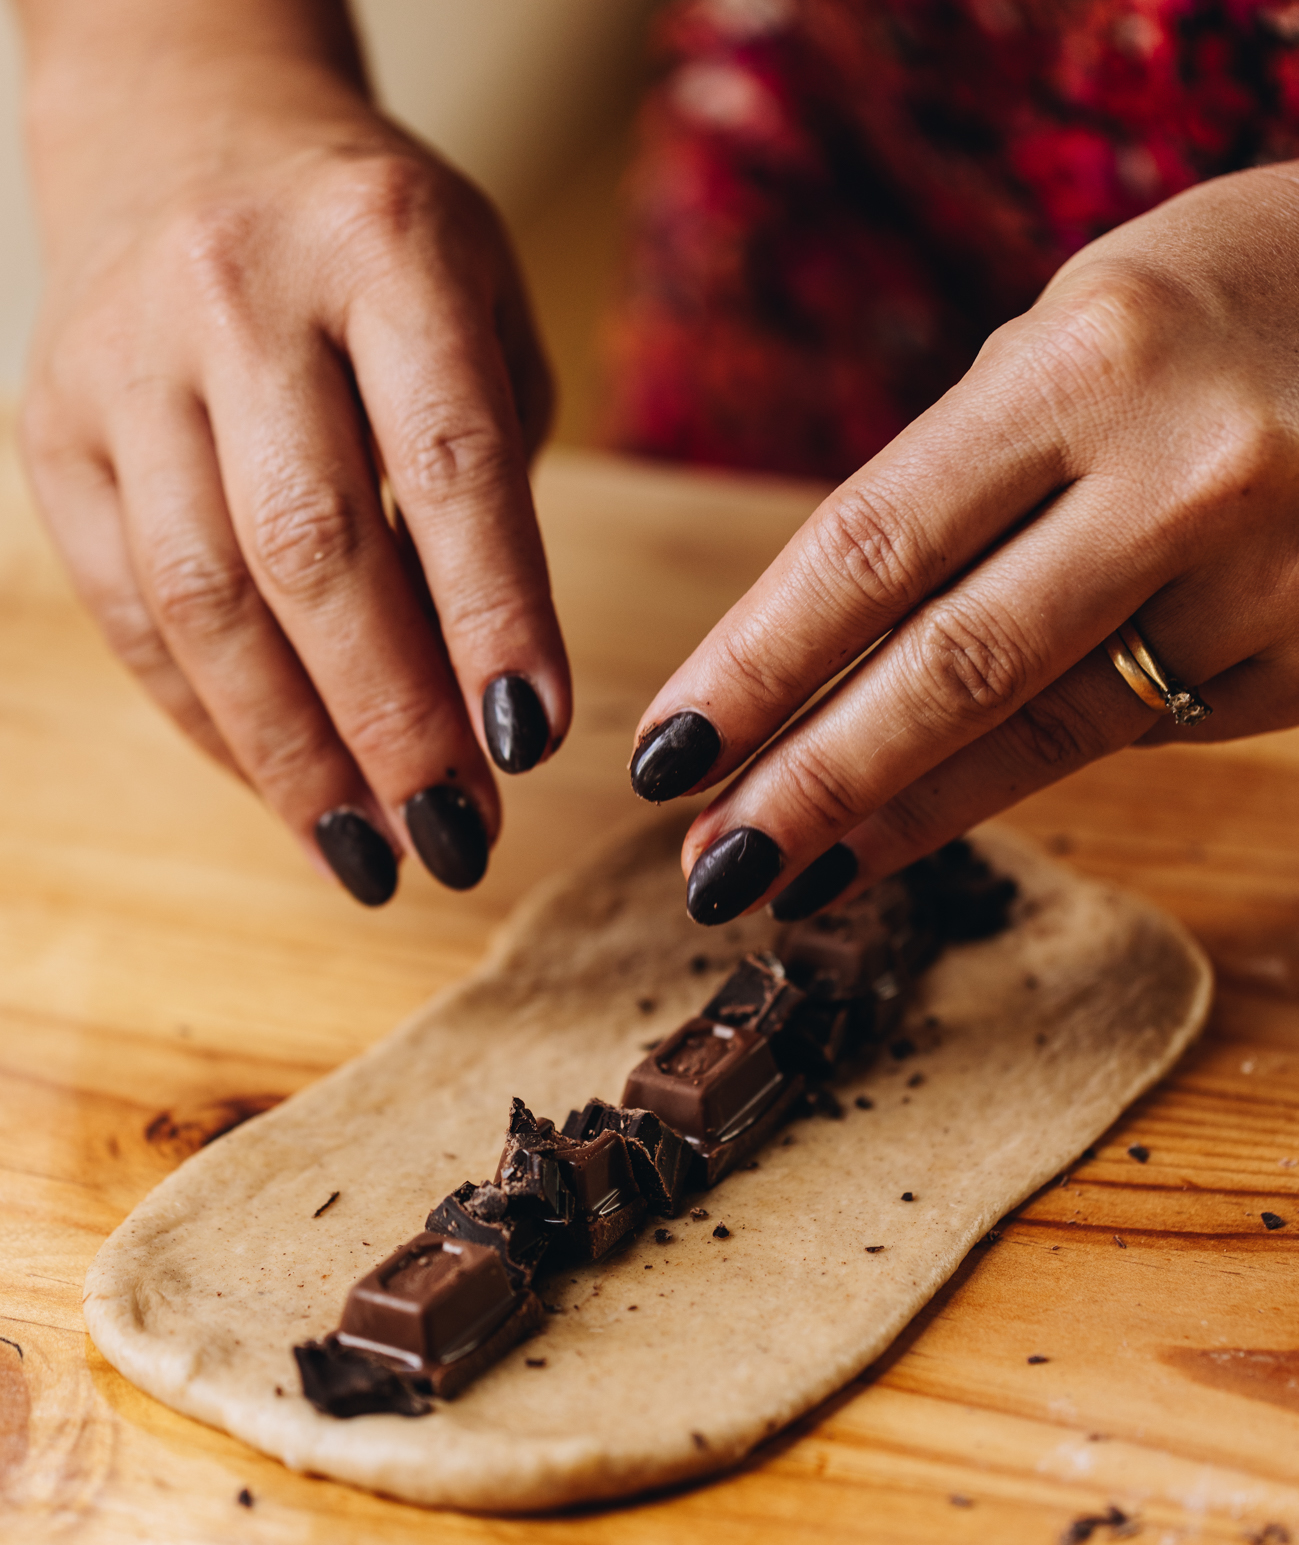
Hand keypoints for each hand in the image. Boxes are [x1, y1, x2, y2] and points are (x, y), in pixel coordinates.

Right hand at [18, 2, 568, 906]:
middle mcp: (237, 293)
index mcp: (381, 246)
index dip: (494, 617)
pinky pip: (131, 613)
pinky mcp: (52, 432)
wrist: (183, 130)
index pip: (449, 460)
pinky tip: (288, 791)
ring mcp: (124, 363)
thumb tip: (482, 712)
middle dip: (392, 721)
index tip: (532, 744)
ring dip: (294, 753)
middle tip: (457, 838)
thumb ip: (486, 490)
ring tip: (373, 854)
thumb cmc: (372, 256)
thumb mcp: (475, 314)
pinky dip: (214, 723)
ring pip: (203, 598)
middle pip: (311, 548)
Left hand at [626, 166, 1298, 923]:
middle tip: (706, 867)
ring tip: (787, 875)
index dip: (756, 665)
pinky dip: (1017, 775)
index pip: (878, 545)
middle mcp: (1182, 478)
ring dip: (898, 818)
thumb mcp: (1087, 330)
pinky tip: (925, 819)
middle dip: (809, 782)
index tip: (667, 750)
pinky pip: (1131, 730)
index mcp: (1092, 364)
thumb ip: (971, 472)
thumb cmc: (1228, 307)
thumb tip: (831, 642)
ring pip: (1042, 732)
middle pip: (951, 668)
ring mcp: (1262, 583)